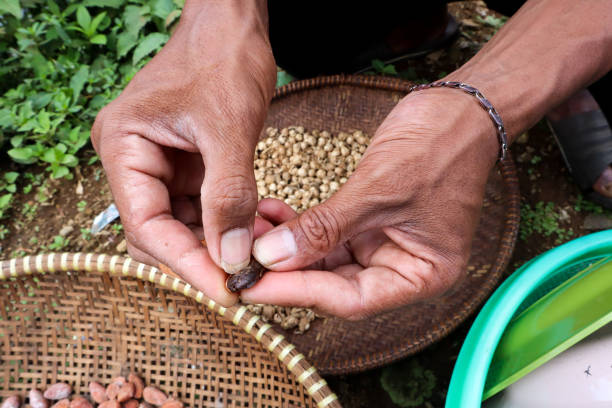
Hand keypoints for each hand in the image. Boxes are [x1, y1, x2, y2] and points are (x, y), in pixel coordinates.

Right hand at [91, 0, 275, 305]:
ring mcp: (161, 165)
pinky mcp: (188, 166)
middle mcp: (134, 161)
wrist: (234, 25)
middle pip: (161, 232)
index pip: (146, 225)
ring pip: (186, 225)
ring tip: (263, 252)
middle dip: (204, 256)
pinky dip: (233, 222)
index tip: (225, 290)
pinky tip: (264, 224)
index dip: (186, 263)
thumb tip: (231, 260)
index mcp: (123, 146)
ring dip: (223, 243)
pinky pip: (205, 208)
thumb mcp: (229, 130)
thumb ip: (229, 197)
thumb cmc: (223, 58)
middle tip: (245, 279)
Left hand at [242, 88, 499, 318]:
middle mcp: (402, 268)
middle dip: (287, 270)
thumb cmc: (439, 146)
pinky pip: (328, 234)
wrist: (460, 109)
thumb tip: (271, 258)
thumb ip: (324, 228)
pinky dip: (300, 226)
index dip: (300, 292)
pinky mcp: (368, 224)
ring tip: (251, 229)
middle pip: (335, 284)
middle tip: (242, 260)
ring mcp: (385, 246)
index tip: (254, 284)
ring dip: (288, 246)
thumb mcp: (378, 190)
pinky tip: (271, 213)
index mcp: (422, 275)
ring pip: (326, 260)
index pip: (351, 299)